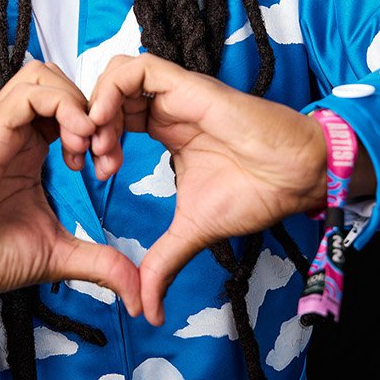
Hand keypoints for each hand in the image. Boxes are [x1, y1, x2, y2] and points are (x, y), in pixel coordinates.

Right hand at [0, 60, 142, 315]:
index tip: (107, 168)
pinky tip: (75, 145)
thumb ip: (99, 263)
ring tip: (88, 146)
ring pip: (43, 76)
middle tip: (102, 152)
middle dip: (91, 107)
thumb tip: (137, 290)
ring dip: (76, 103)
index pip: (67, 107)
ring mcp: (0, 128)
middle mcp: (14, 132)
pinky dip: (61, 107)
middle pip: (57, 80)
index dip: (98, 126)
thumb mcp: (57, 255)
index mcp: (28, 149)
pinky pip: (29, 94)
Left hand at [81, 52, 326, 325]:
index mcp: (164, 128)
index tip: (91, 175)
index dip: (92, 140)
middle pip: (106, 94)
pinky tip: (107, 125)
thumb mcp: (192, 231)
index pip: (112, 118)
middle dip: (85, 125)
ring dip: (95, 106)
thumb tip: (150, 311)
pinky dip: (111, 91)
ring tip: (99, 148)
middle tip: (85, 162)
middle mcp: (166, 106)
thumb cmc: (254, 193)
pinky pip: (136, 68)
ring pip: (115, 74)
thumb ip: (164, 263)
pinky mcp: (186, 84)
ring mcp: (175, 93)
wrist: (294, 177)